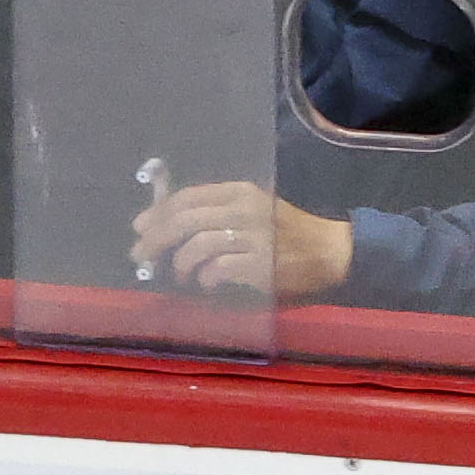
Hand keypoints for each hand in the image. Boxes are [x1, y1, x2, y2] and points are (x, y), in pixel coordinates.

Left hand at [129, 182, 354, 300]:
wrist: (334, 250)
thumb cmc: (291, 230)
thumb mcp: (255, 207)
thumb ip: (219, 210)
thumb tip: (171, 223)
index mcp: (240, 192)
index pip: (187, 197)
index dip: (158, 212)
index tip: (140, 227)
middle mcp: (244, 211)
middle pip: (184, 221)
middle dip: (155, 239)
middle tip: (140, 255)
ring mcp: (253, 238)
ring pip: (198, 245)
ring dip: (181, 262)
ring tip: (179, 274)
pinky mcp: (262, 265)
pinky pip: (219, 269)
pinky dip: (206, 277)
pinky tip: (206, 282)